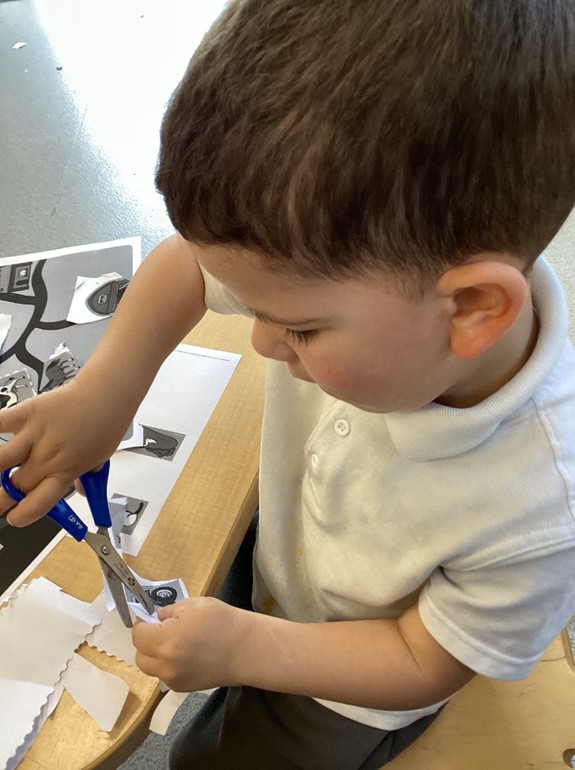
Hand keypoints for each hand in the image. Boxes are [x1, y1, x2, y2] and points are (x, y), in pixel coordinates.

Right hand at [0, 377, 131, 525]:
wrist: (107, 394)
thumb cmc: (106, 424)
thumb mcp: (100, 460)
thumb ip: (84, 477)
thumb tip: (81, 490)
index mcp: (65, 472)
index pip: (36, 505)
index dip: (21, 516)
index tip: (15, 517)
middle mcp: (47, 457)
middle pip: (12, 487)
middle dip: (2, 497)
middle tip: (2, 496)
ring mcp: (34, 436)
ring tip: (0, 468)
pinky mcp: (26, 413)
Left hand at [132, 597, 250, 691]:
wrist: (246, 649)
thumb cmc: (223, 621)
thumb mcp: (194, 605)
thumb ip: (169, 611)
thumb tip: (156, 618)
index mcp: (167, 641)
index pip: (138, 635)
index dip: (143, 623)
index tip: (151, 616)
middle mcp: (166, 665)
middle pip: (140, 655)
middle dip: (146, 641)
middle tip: (162, 628)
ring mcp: (174, 680)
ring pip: (150, 668)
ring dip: (154, 654)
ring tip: (174, 642)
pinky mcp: (182, 688)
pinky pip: (164, 675)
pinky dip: (167, 665)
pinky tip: (185, 654)